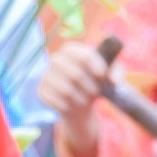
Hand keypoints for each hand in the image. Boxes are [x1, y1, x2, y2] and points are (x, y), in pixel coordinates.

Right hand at [45, 37, 121, 156]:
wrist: (81, 102)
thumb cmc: (95, 82)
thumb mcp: (109, 75)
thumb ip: (116, 73)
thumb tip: (114, 80)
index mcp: (71, 50)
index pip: (81, 54)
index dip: (94, 64)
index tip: (103, 75)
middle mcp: (56, 60)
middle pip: (75, 73)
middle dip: (89, 86)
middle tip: (96, 91)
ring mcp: (46, 75)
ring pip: (66, 90)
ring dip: (80, 98)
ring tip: (85, 99)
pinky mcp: (41, 91)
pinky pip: (57, 101)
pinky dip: (68, 106)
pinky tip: (72, 105)